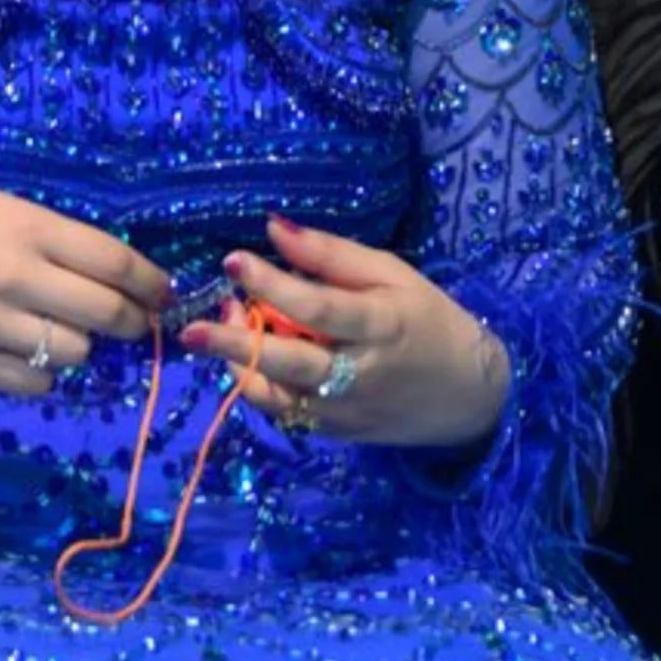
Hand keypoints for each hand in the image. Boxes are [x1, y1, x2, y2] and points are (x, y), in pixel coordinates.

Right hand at [0, 186, 167, 388]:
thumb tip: (110, 274)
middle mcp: (12, 275)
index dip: (151, 282)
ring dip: (82, 347)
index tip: (163, 292)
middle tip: (135, 322)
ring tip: (64, 332)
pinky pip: (34, 383)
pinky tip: (32, 354)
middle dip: (133, 322)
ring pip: (75, 353)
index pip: (114, 262)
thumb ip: (50, 238)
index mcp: (24, 226)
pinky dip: (45, 373)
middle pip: (106, 314)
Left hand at [181, 213, 512, 451]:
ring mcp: (346, 410)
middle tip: (192, 328)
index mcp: (382, 324)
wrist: (468, 395)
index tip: (233, 259)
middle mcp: (361, 373)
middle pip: (291, 360)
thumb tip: (273, 228)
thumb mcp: (393, 275)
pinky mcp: (336, 432)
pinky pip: (284, 412)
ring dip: (239, 364)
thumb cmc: (429, 320)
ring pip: (279, 394)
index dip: (274, 283)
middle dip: (236, 343)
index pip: (319, 306)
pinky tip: (243, 360)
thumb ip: (332, 255)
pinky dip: (256, 386)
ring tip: (214, 333)